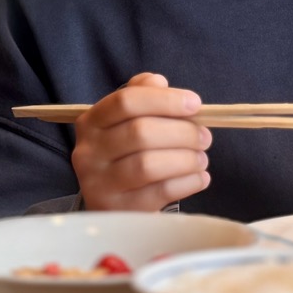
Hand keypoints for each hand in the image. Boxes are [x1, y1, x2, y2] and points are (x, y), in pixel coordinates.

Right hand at [72, 73, 211, 211]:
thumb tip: (160, 82)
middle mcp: (88, 152)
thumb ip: (142, 95)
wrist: (114, 201)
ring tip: (201, 158)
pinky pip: (160, 192)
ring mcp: (100, 184)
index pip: (126, 101)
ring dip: (186, 159)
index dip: (165, 100)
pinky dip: (188, 182)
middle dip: (182, 132)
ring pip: (149, 165)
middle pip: (141, 132)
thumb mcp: (127, 121)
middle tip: (205, 137)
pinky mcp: (119, 210)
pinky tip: (200, 177)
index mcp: (91, 122)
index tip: (195, 103)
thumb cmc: (127, 153)